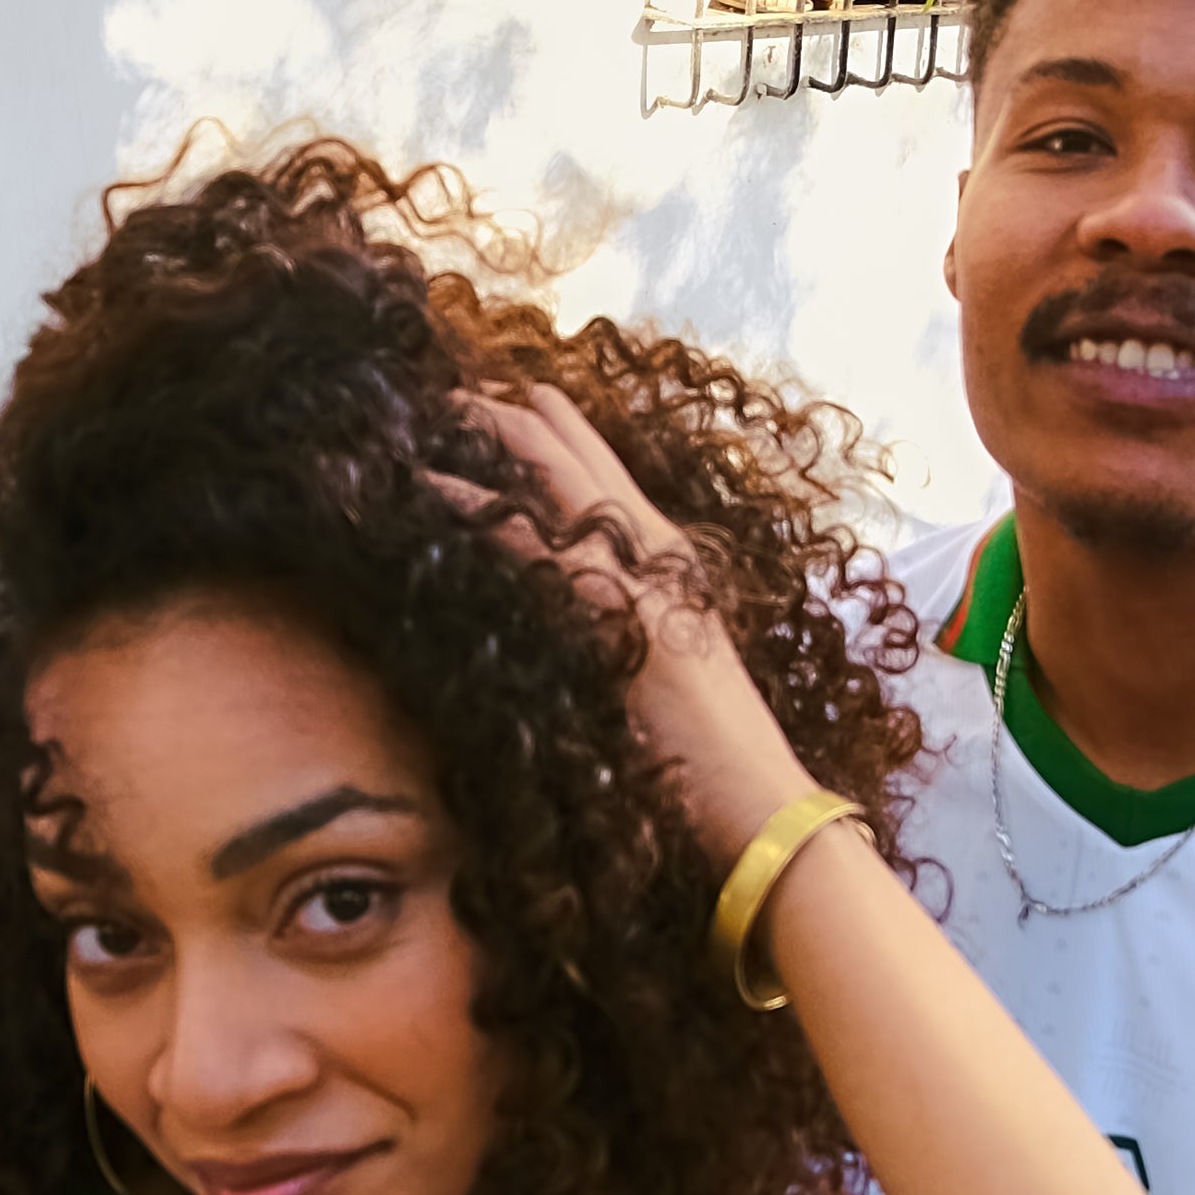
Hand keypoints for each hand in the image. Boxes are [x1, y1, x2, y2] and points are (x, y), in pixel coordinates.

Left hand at [458, 378, 806, 858]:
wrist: (764, 809)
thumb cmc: (717, 764)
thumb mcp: (670, 682)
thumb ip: (632, 643)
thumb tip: (584, 635)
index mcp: (676, 571)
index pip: (614, 481)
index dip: (565, 437)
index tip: (520, 402)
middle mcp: (663, 559)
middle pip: (585, 464)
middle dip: (523, 418)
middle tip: (465, 385)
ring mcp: (643, 580)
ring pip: (560, 481)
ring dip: (498, 437)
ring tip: (442, 404)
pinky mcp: (620, 616)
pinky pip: (535, 545)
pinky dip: (480, 508)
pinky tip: (430, 485)